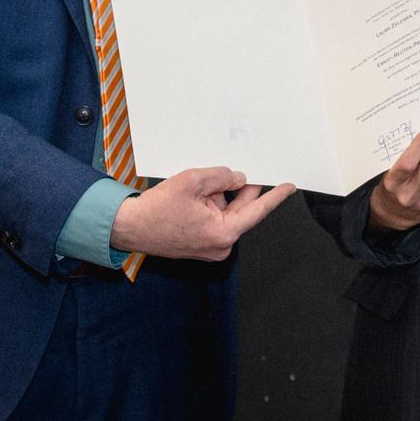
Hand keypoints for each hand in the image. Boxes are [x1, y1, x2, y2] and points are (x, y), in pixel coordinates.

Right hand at [109, 166, 295, 260]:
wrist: (129, 228)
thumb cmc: (155, 211)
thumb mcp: (193, 182)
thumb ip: (222, 177)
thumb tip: (238, 179)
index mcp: (224, 232)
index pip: (258, 210)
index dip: (275, 196)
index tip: (290, 187)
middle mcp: (221, 244)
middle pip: (240, 209)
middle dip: (233, 190)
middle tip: (228, 174)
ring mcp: (211, 246)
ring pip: (226, 211)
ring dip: (216, 197)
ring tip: (195, 190)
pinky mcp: (202, 244)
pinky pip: (215, 218)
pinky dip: (208, 205)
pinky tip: (191, 198)